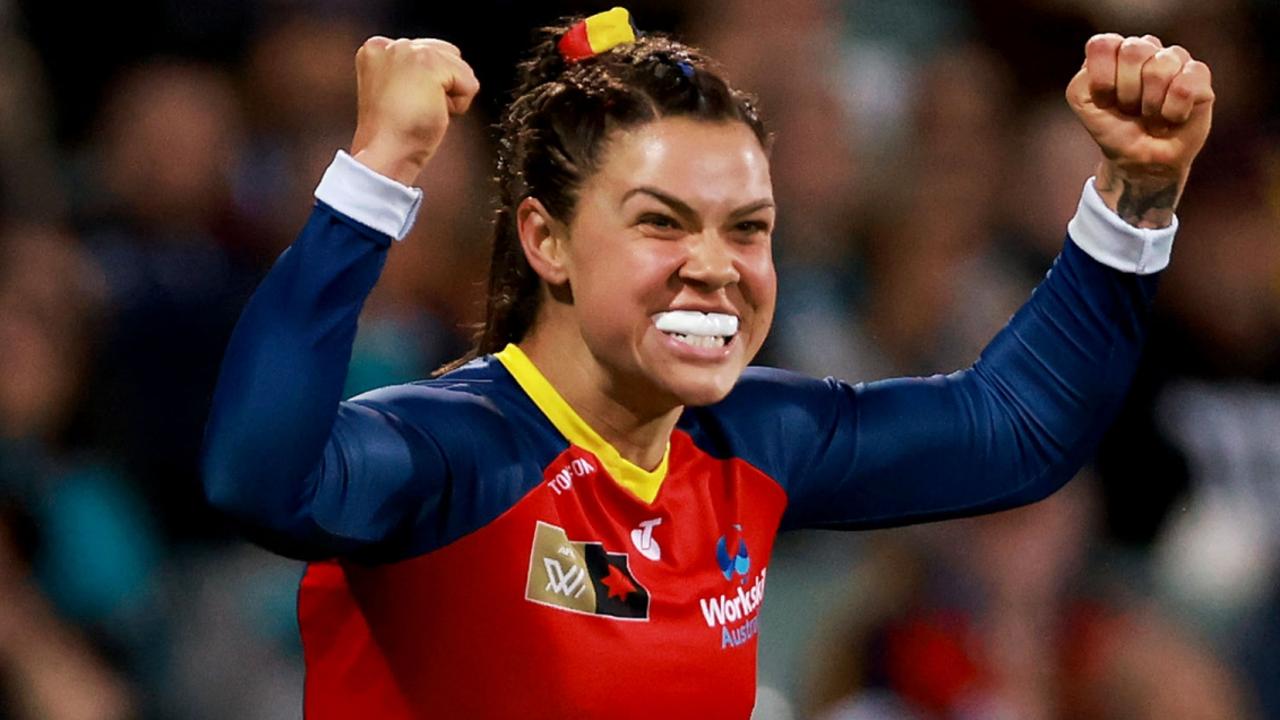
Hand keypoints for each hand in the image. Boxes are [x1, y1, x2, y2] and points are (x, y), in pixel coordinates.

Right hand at [350, 37, 480, 185]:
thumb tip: (444, 76)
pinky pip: (468, 83)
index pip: (430, 53)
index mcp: (377, 49)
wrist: (384, 154)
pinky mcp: (426, 63)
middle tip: (417, 109)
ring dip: (450, 96)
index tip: (409, 104)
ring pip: (460, 68)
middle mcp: (390, 45)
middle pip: (449, 55)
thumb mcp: (398, 93)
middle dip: (443, 86)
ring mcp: (408, 51)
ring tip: (422, 110)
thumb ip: (414, 73)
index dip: (432, 85)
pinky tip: (432, 113)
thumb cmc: (393, 135)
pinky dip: (458, 105)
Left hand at [1066, 34, 1213, 227]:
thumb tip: (1105, 67)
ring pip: (1160, 69)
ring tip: (1151, 114)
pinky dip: (1173, 112)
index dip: (1102, 79)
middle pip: (1133, 51)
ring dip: (1150, 105)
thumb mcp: (1084, 103)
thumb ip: (1083, 79)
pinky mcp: (1199, 74)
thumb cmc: (1113, 128)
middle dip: (1127, 92)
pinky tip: (1172, 117)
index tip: (1105, 100)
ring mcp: (1175, 58)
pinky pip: (1185, 87)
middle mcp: (1146, 48)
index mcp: (1115, 50)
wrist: (1140, 159)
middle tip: (1130, 109)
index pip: (1103, 45)